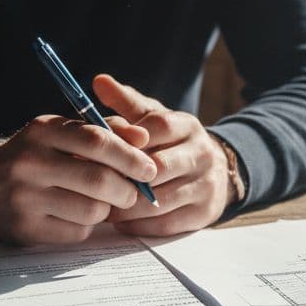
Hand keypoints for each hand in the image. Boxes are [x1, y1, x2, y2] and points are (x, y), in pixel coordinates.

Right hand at [0, 114, 156, 244]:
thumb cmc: (36, 155)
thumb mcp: (62, 133)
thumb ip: (105, 131)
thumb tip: (143, 138)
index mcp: (43, 131)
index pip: (97, 141)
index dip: (130, 156)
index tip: (149, 168)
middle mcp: (30, 162)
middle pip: (98, 180)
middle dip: (126, 189)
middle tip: (131, 193)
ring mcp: (24, 197)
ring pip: (91, 210)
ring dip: (105, 210)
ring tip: (97, 202)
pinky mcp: (24, 229)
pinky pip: (75, 233)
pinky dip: (84, 227)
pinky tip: (72, 216)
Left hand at [92, 74, 234, 236]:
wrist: (214, 172)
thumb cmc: (170, 143)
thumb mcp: (153, 118)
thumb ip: (126, 102)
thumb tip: (99, 80)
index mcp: (187, 125)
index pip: (158, 126)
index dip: (126, 138)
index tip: (97, 149)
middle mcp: (201, 153)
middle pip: (159, 167)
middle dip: (123, 176)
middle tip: (92, 183)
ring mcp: (205, 185)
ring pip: (159, 200)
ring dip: (126, 205)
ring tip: (100, 204)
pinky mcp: (203, 213)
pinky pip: (165, 224)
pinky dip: (138, 225)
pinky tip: (119, 220)